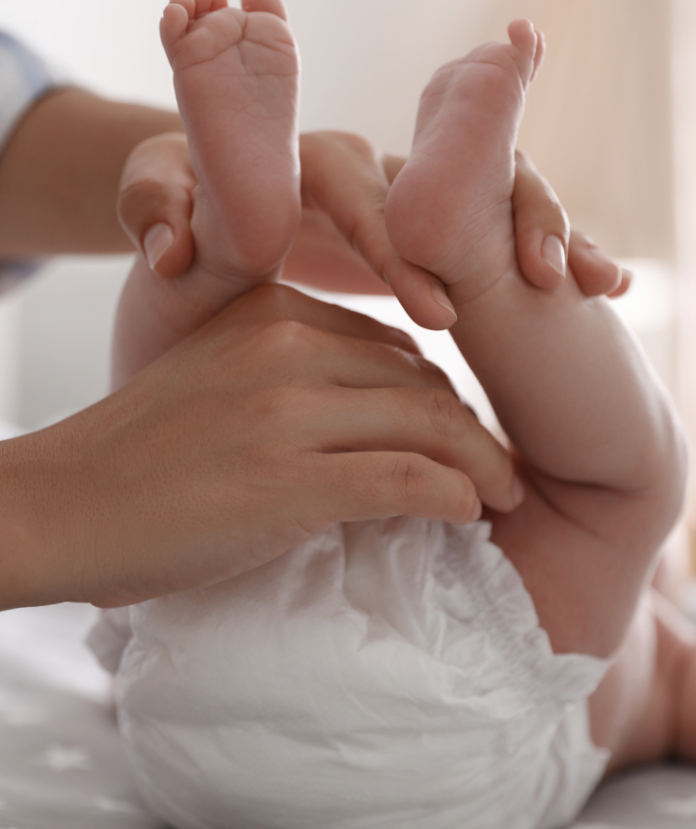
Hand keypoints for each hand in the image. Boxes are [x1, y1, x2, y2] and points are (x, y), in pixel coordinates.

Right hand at [0, 285, 521, 610]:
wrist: (58, 506)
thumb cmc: (141, 455)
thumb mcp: (222, 382)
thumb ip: (297, 379)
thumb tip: (383, 420)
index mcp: (275, 314)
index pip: (396, 349)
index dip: (443, 397)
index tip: (464, 435)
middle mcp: (288, 347)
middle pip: (426, 384)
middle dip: (476, 432)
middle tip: (505, 470)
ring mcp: (289, 411)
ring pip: (430, 426)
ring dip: (483, 466)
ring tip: (504, 495)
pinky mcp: (290, 479)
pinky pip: (406, 479)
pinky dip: (453, 496)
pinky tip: (470, 514)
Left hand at [117, 132, 630, 324]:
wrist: (222, 254)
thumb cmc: (193, 250)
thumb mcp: (167, 232)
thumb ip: (165, 222)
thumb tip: (176, 245)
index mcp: (315, 166)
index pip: (366, 194)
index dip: (403, 246)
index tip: (437, 315)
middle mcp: (382, 171)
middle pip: (461, 174)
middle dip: (504, 224)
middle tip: (538, 281)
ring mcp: (427, 198)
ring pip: (506, 193)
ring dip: (553, 233)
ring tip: (592, 284)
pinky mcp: (454, 234)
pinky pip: (519, 233)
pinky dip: (561, 254)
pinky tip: (603, 289)